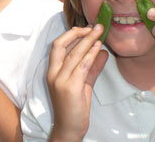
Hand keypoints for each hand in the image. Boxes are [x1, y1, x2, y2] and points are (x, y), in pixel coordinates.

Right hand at [47, 25, 107, 141]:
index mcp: (52, 72)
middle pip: (61, 45)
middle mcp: (53, 74)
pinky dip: (90, 54)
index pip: (57, 46)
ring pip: (74, 54)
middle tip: (95, 26)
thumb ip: (92, 67)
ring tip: (100, 32)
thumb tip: (103, 51)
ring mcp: (61, 80)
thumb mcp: (83, 84)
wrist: (69, 129)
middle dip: (79, 33)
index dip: (70, 34)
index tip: (85, 28)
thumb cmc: (74, 108)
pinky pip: (82, 66)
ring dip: (88, 40)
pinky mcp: (71, 87)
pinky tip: (98, 47)